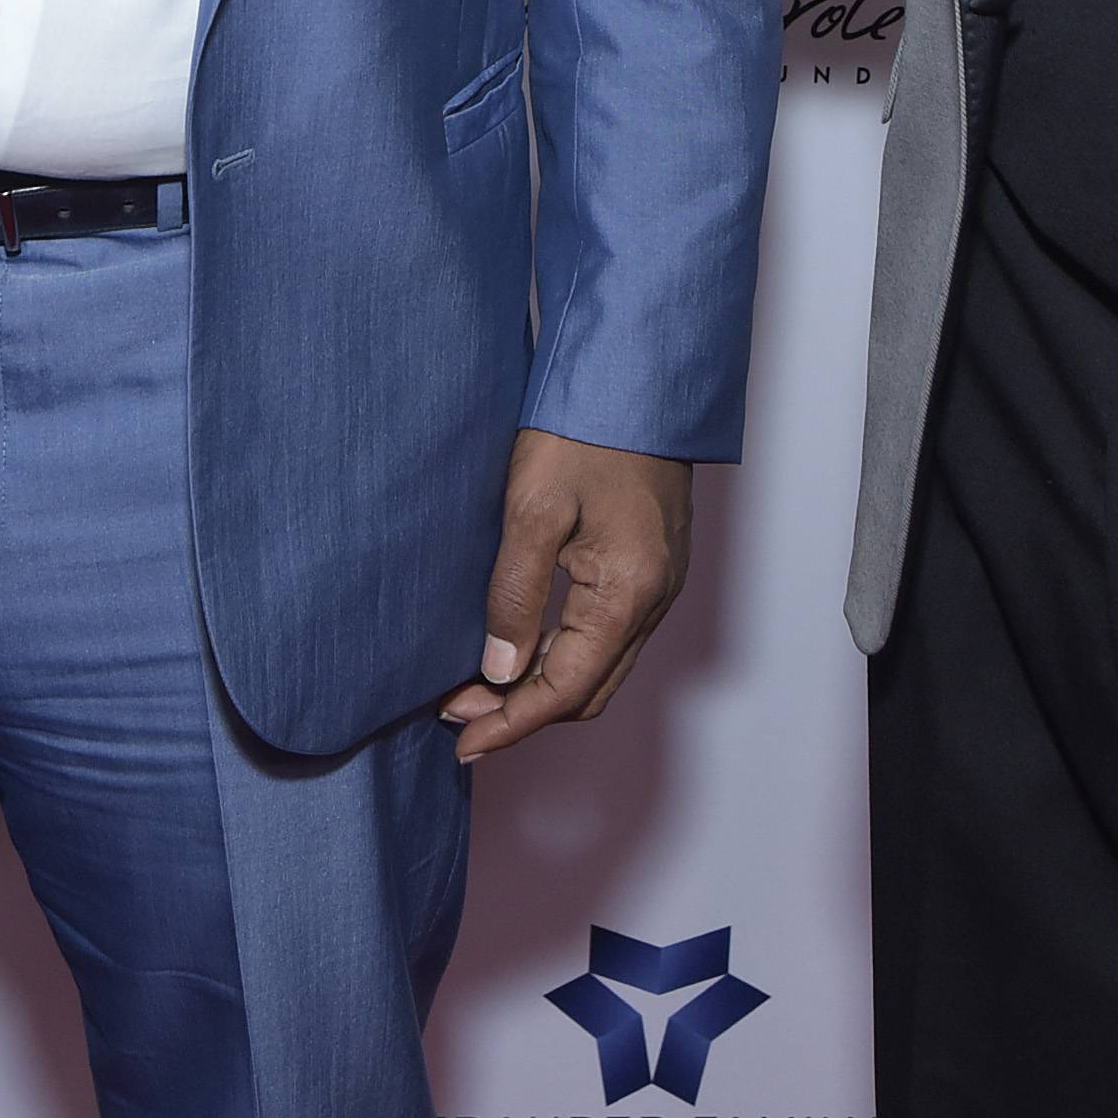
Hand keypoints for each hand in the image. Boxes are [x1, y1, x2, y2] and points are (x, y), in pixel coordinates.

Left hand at [439, 433, 693, 763]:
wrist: (638, 374)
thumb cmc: (586, 430)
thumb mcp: (533, 508)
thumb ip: (514, 595)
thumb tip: (498, 669)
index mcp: (628, 593)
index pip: (567, 689)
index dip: (512, 724)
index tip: (463, 743)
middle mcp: (654, 600)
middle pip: (588, 690)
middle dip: (523, 712)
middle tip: (458, 714)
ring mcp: (659, 583)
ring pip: (600, 665)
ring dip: (542, 685)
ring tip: (479, 685)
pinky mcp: (650, 563)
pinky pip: (608, 633)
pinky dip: (563, 653)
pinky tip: (521, 641)